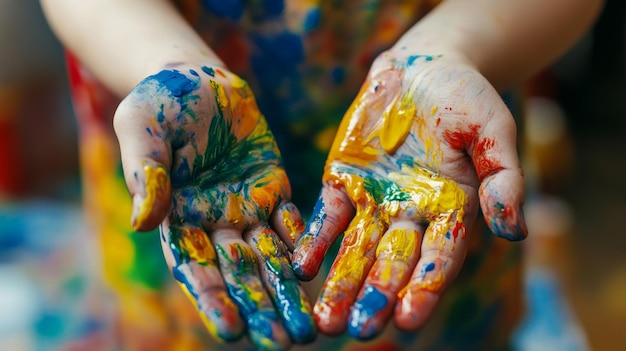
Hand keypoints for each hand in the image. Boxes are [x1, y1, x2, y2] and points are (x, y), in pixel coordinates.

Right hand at [114, 65, 315, 348]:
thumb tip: (142, 223)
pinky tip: (319, 276)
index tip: (233, 331)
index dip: (213, 298)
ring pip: (269, 257)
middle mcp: (213, 223)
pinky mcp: (273, 189)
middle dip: (261, 308)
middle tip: (285, 343)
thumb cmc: (162, 101)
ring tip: (308, 329)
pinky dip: (303, 248)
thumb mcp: (143, 127)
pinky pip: (292, 222)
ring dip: (288, 292)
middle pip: (239, 272)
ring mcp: (245, 208)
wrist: (200, 78)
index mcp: (177, 217)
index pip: (195, 267)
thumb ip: (144, 172)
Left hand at [292, 52, 526, 338]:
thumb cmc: (465, 97)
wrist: (421, 66)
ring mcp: (373, 202)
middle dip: (375, 297)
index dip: (423, 288)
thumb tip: (514, 230)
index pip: (437, 258)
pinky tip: (302, 268)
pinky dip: (315, 241)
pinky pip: (327, 217)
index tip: (408, 322)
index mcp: (451, 210)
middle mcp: (410, 216)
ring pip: (355, 250)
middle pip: (391, 264)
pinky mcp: (343, 182)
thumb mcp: (492, 130)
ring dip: (340, 283)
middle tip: (358, 331)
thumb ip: (503, 178)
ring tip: (323, 322)